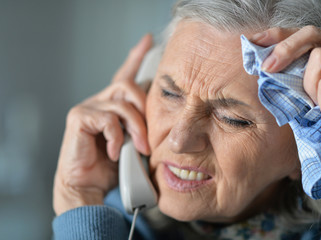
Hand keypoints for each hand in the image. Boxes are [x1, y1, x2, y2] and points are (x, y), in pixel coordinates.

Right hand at [53, 34, 152, 214]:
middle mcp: (100, 101)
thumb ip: (141, 125)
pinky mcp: (79, 117)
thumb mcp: (134, 141)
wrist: (88, 186)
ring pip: (122, 104)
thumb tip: (162, 115)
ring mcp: (88, 107)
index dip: (136, 56)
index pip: (126, 75)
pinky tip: (115, 152)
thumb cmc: (112, 165)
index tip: (147, 40)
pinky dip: (117, 138)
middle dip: (145, 111)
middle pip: (129, 86)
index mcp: (113, 105)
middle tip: (148, 139)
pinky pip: (108, 119)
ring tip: (139, 149)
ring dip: (136, 129)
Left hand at [250, 26, 320, 185]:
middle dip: (284, 48)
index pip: (304, 35)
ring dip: (309, 86)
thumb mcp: (301, 100)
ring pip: (320, 58)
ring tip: (319, 107)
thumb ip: (290, 81)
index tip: (254, 41)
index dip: (278, 35)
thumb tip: (262, 67)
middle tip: (266, 67)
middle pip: (312, 34)